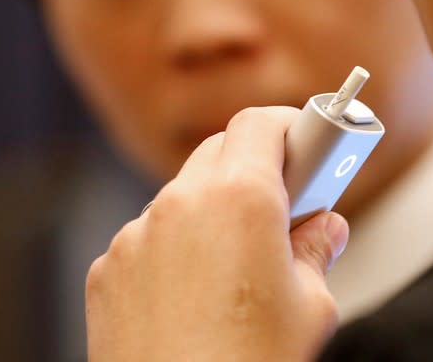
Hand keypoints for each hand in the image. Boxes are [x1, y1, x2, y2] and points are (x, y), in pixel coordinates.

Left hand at [85, 107, 349, 361]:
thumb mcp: (311, 309)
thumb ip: (316, 251)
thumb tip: (323, 229)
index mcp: (241, 200)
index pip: (262, 124)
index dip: (293, 127)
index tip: (312, 143)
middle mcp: (181, 205)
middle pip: (221, 150)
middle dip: (256, 164)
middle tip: (286, 198)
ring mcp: (137, 236)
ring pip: (184, 193)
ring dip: (214, 206)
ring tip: (239, 257)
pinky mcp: (109, 269)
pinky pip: (150, 234)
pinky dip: (176, 244)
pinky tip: (195, 291)